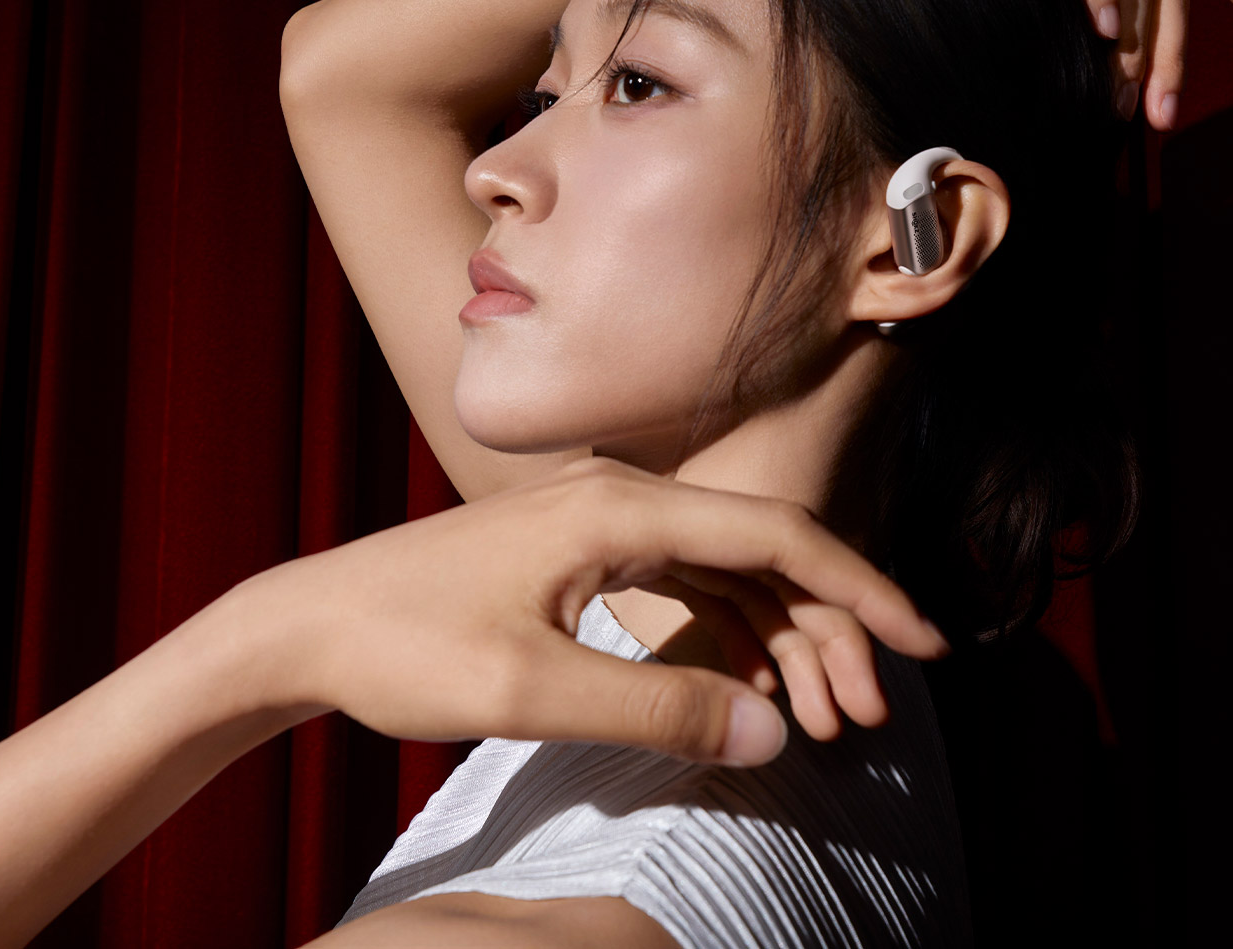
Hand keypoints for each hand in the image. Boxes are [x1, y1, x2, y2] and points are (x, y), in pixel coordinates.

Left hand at [220, 456, 949, 766]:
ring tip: (822, 717)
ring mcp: (603, 524)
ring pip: (730, 573)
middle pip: (765, 552)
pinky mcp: (583, 555)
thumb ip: (657, 706)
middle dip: (830, 628)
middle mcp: (623, 499)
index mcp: (619, 510)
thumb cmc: (404, 647)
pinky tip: (752, 693)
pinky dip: (729, 636)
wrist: (308, 625)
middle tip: (869, 711)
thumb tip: (771, 732)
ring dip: (782, 639)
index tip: (925, 641)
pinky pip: (685, 586)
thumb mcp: (531, 691)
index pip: (775, 534)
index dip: (860, 589)